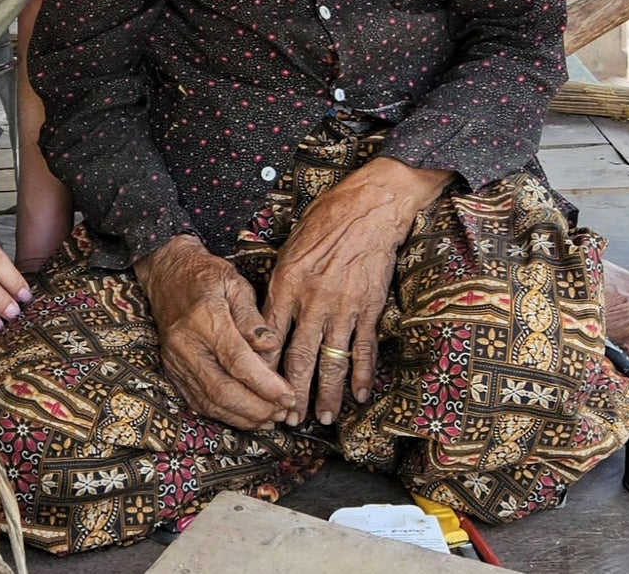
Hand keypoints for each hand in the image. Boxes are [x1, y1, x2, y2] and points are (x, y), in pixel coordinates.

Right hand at [135, 235, 293, 429]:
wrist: (166, 272)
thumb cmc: (205, 275)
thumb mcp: (235, 283)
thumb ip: (253, 318)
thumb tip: (271, 348)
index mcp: (204, 317)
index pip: (237, 361)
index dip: (265, 385)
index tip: (289, 395)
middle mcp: (185, 343)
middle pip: (222, 389)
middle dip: (257, 408)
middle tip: (283, 411)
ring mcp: (175, 360)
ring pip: (209, 402)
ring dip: (242, 417)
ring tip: (269, 418)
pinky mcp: (172, 369)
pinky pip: (197, 402)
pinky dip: (223, 414)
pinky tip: (245, 415)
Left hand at [264, 159, 450, 424]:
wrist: (367, 209)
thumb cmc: (324, 222)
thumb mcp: (289, 248)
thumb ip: (279, 285)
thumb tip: (268, 318)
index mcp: (286, 283)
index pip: (269, 336)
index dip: (264, 368)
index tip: (260, 390)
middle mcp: (312, 300)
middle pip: (299, 357)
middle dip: (292, 393)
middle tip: (288, 419)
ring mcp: (343, 307)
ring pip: (331, 360)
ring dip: (326, 393)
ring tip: (322, 417)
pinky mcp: (369, 308)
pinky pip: (363, 348)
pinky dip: (362, 375)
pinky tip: (360, 395)